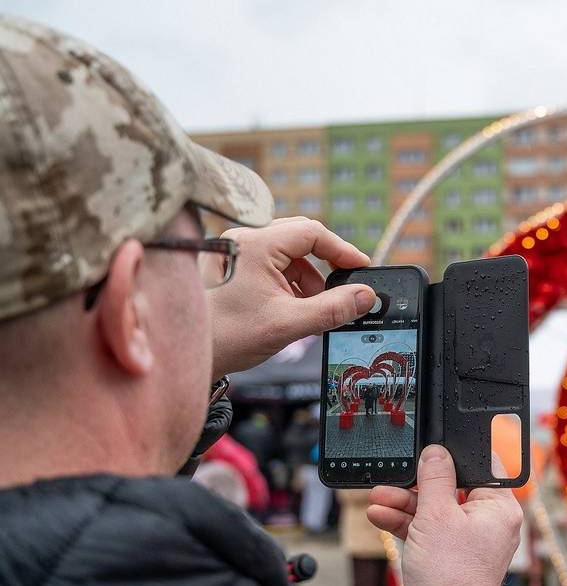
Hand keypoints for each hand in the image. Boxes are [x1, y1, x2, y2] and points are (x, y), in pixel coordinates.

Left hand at [208, 217, 375, 378]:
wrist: (182, 353)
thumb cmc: (225, 336)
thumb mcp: (288, 324)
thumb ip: (332, 309)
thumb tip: (365, 297)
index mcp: (255, 244)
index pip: (312, 232)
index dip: (342, 250)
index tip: (361, 269)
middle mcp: (243, 240)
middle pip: (300, 240)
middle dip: (324, 268)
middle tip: (340, 293)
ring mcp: (235, 252)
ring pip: (287, 255)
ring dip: (306, 281)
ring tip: (311, 312)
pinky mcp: (231, 266)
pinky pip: (271, 266)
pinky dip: (289, 286)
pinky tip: (292, 311)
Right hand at [367, 445, 522, 585]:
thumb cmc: (449, 571)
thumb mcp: (436, 514)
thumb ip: (435, 479)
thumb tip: (436, 453)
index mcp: (499, 508)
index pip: (483, 468)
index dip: (456, 456)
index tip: (433, 449)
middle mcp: (488, 523)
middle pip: (453, 489)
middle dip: (419, 484)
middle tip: (396, 476)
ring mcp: (468, 540)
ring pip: (436, 510)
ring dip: (405, 503)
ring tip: (378, 497)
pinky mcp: (449, 555)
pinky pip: (429, 530)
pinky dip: (406, 523)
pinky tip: (380, 515)